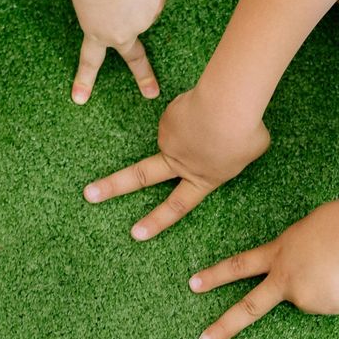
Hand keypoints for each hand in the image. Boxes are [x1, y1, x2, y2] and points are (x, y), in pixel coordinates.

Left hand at [68, 0, 164, 103]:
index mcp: (96, 34)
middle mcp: (120, 36)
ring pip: (143, 12)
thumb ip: (99, 14)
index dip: (85, 81)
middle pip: (135, 59)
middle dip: (144, 77)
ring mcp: (141, 23)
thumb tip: (119, 14)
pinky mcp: (156, 7)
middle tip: (151, 94)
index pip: (89, 62)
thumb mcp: (85, 1)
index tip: (80, 100)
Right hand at [84, 85, 269, 239]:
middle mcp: (179, 163)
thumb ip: (231, 154)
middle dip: (112, 187)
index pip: (177, 206)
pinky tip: (212, 104)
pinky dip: (199, 108)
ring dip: (199, 123)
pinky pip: (185, 112)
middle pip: (139, 177)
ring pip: (182, 131)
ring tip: (223, 115)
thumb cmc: (246, 130)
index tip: (135, 234)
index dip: (156, 221)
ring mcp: (169, 140)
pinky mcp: (168, 117)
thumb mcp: (250, 152)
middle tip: (88, 194)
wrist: (228, 104)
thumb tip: (216, 143)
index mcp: (202, 179)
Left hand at [190, 192, 338, 338]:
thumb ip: (293, 255)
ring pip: (311, 300)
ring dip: (326, 287)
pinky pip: (332, 303)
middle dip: (224, 327)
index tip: (193, 285)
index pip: (239, 266)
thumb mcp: (305, 234)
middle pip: (249, 308)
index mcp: (278, 254)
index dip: (215, 276)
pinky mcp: (325, 307)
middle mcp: (284, 278)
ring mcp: (302, 296)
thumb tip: (301, 272)